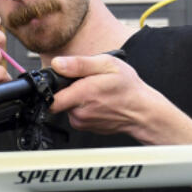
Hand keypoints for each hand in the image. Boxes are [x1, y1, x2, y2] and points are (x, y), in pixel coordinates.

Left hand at [48, 53, 170, 139]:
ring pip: (67, 107)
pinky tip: (97, 102)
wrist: (142, 111)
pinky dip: (83, 107)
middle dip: (68, 90)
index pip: (50, 97)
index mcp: (82, 95)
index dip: (53, 86)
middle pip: (58, 100)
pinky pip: (76, 114)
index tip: (62, 80)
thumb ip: (79, 64)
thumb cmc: (128, 88)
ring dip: (76, 98)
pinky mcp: (86, 127)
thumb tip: (57, 64)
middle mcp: (79, 112)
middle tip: (86, 83)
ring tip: (95, 92)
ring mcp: (82, 122)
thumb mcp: (107, 65)